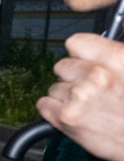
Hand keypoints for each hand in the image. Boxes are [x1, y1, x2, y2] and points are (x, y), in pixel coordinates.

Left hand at [37, 33, 123, 160]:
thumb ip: (112, 59)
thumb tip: (95, 54)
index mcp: (117, 58)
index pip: (77, 43)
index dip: (79, 55)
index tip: (84, 62)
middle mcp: (96, 74)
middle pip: (62, 66)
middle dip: (72, 77)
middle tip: (90, 90)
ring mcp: (79, 96)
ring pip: (54, 87)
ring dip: (66, 96)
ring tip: (88, 107)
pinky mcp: (66, 117)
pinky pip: (44, 105)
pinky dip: (53, 110)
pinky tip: (73, 115)